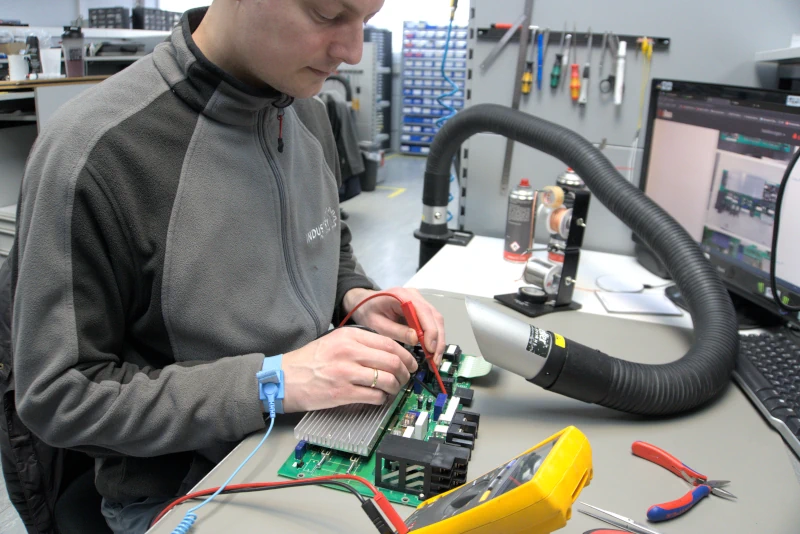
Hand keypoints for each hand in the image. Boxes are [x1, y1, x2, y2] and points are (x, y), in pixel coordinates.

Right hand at [281, 327, 417, 411]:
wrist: (285, 378)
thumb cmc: (309, 361)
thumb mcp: (334, 341)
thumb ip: (360, 343)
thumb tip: (389, 352)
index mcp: (349, 337)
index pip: (389, 343)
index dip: (405, 355)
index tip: (410, 362)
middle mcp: (349, 352)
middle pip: (392, 361)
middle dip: (405, 372)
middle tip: (406, 377)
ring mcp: (347, 373)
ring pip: (387, 379)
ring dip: (396, 387)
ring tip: (393, 389)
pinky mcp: (343, 393)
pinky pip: (375, 396)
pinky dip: (383, 399)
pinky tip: (380, 398)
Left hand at [343, 287, 445, 367]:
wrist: (363, 302)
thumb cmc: (367, 312)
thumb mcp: (377, 325)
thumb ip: (396, 331)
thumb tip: (416, 340)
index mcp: (402, 295)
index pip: (424, 312)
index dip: (430, 331)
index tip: (430, 349)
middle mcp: (414, 295)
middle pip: (434, 316)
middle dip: (437, 340)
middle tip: (435, 359)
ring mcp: (419, 300)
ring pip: (436, 320)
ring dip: (438, 340)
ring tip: (434, 358)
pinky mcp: (420, 308)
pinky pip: (432, 322)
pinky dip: (434, 337)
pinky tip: (431, 350)